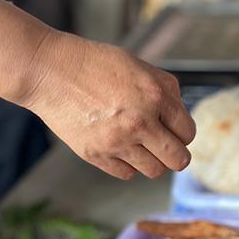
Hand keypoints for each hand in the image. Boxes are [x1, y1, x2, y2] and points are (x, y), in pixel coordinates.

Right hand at [20, 30, 195, 179]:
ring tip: (142, 146)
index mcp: (155, 97)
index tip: (174, 130)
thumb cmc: (95, 64)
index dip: (183, 132)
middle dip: (176, 154)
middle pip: (178, 160)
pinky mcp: (96, 155)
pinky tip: (121, 147)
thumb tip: (181, 116)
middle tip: (166, 146)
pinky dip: (128, 164)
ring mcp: (117, 142)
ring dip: (153, 161)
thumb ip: (167, 91)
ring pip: (154, 171)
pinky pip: (127, 174)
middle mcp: (140, 123)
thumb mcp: (140, 66)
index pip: (188, 132)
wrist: (51, 71)